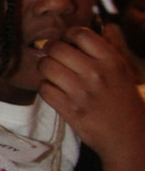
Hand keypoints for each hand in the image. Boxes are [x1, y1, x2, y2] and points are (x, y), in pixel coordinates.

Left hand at [37, 27, 144, 163]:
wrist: (128, 136)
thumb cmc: (123, 102)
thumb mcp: (121, 71)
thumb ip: (100, 53)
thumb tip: (72, 37)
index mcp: (111, 60)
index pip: (80, 33)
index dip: (68, 35)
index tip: (66, 41)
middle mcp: (96, 73)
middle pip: (57, 48)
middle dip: (50, 50)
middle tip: (52, 56)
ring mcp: (81, 92)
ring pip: (46, 66)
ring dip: (45, 68)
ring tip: (53, 74)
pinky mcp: (69, 109)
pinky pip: (43, 88)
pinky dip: (45, 88)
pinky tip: (54, 90)